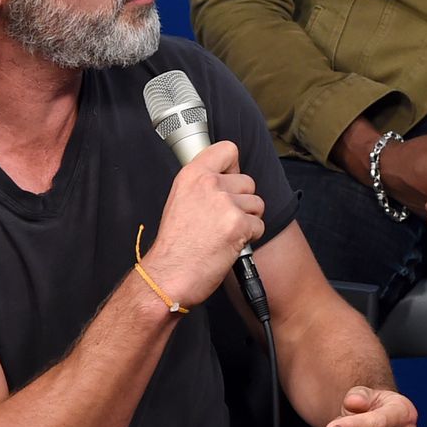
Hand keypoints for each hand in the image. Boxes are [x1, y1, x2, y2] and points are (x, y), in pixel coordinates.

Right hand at [141, 141, 264, 307]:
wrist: (168, 276)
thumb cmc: (174, 245)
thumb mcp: (181, 201)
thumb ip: (204, 185)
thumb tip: (229, 175)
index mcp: (192, 175)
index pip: (228, 149)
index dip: (233, 167)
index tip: (228, 179)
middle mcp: (209, 184)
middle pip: (248, 181)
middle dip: (241, 202)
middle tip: (221, 220)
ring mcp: (225, 204)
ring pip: (257, 204)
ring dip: (247, 220)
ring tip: (223, 233)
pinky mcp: (238, 224)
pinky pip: (259, 225)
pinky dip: (249, 237)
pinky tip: (228, 244)